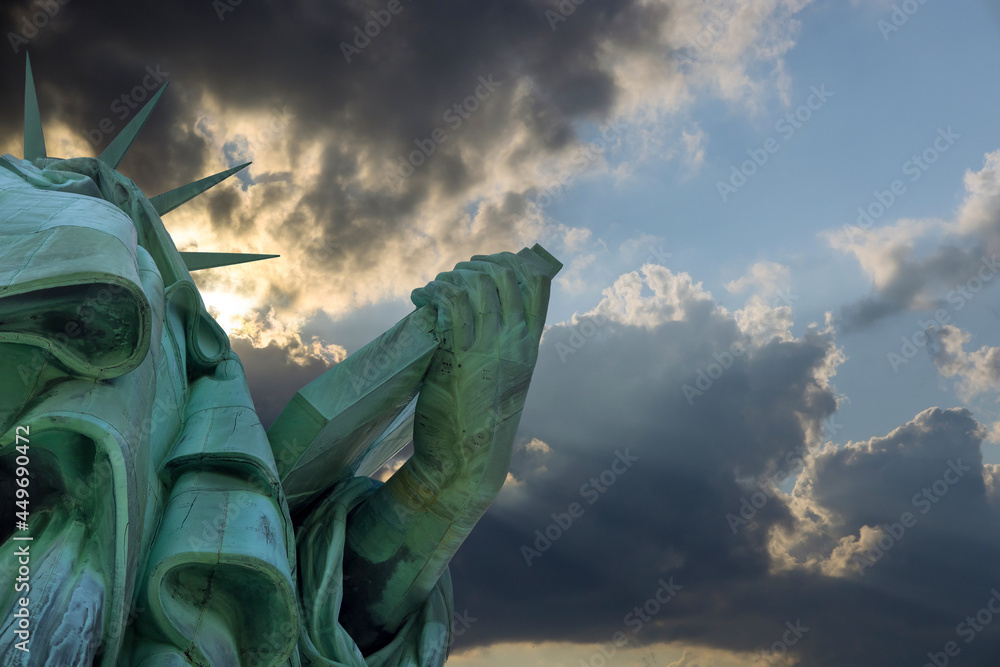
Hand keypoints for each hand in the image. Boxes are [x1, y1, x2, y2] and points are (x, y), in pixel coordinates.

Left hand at [406, 252, 549, 513]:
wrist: (467, 460)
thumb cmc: (480, 420)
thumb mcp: (504, 378)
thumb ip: (502, 345)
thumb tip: (483, 310)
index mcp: (531, 344)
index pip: (537, 282)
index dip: (512, 260)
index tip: (486, 263)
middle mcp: (515, 341)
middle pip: (504, 275)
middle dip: (474, 266)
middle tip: (451, 277)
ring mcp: (489, 347)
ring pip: (475, 285)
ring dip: (449, 278)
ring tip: (431, 289)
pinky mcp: (459, 356)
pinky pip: (449, 304)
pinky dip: (432, 292)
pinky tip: (419, 297)